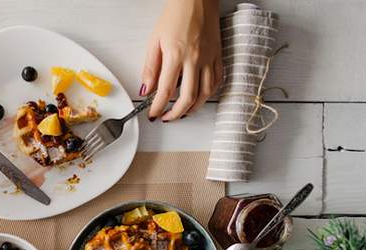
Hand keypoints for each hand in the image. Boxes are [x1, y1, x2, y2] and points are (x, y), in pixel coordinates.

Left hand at [141, 0, 222, 120]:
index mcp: (176, 55)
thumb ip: (150, 67)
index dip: (158, 107)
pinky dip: (209, 93)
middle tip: (167, 118)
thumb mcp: (155, 40)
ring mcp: (209, 58)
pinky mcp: (219, 55)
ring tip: (183, 112)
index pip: (166, 90)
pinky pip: (217, 81)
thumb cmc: (176, 14)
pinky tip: (200, 97)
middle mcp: (195, 59)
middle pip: (188, 97)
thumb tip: (146, 89)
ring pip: (205, 93)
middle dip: (176, 113)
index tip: (154, 114)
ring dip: (193, 108)